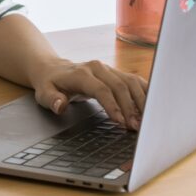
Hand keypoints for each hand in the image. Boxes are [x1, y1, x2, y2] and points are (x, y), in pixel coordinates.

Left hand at [30, 58, 147, 130]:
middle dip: (130, 107)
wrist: (54, 69)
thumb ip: (51, 100)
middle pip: (119, 86)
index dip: (112, 105)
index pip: (101, 89)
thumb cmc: (50, 84)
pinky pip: (135, 81)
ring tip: (146, 121)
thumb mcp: (43, 93)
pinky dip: (145, 93)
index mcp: (81, 73)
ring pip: (131, 82)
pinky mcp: (116, 73)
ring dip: (141, 101)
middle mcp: (97, 68)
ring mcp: (109, 69)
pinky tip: (151, 108)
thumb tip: (60, 105)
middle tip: (136, 127)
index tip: (120, 121)